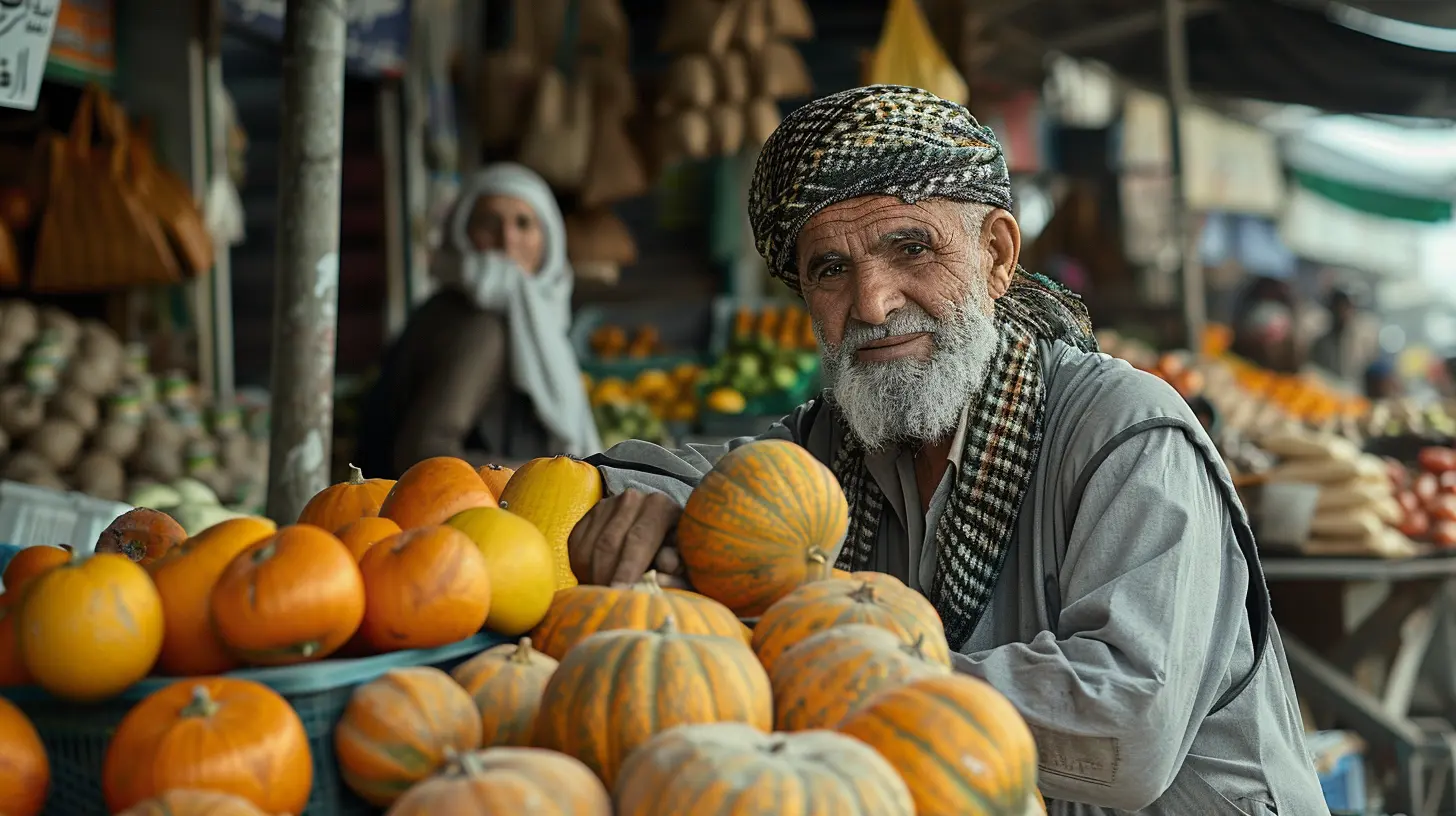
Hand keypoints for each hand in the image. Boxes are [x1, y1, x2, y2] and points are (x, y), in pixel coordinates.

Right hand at [568, 489, 684, 586]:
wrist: (665, 533)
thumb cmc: (679, 556)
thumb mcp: (686, 565)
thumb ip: (678, 571)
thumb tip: (663, 571)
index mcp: (660, 505)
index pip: (639, 539)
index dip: (628, 570)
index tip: (619, 593)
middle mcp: (632, 499)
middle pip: (609, 543)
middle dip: (605, 576)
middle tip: (606, 602)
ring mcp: (607, 505)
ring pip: (589, 548)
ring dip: (592, 576)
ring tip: (602, 596)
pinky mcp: (588, 517)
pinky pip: (576, 548)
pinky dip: (581, 570)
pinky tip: (595, 583)